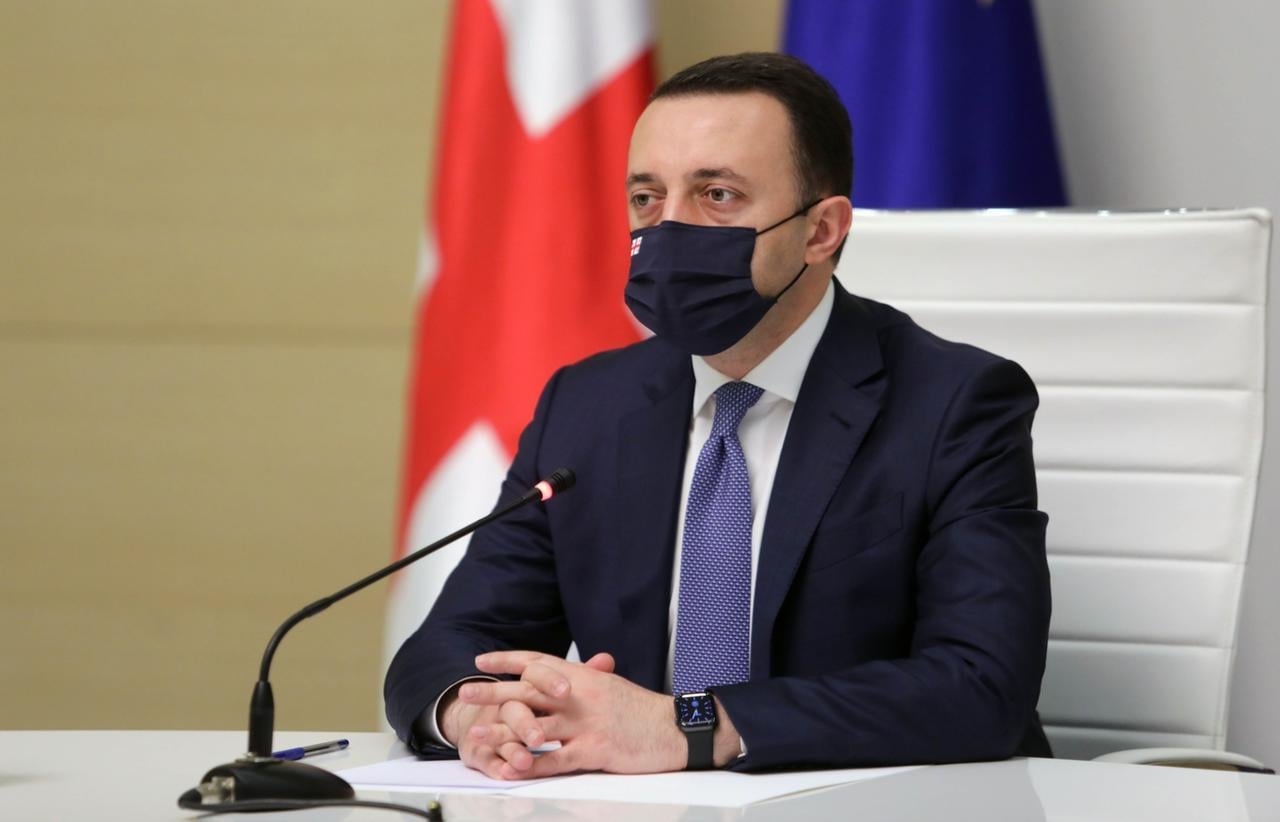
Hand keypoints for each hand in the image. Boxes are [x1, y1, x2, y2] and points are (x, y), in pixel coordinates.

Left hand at [460, 650, 686, 777]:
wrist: (674, 729)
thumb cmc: (642, 710)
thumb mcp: (610, 687)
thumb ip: (583, 680)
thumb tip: (559, 677)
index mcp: (583, 676)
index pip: (538, 662)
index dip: (508, 660)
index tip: (482, 660)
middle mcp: (580, 695)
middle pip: (529, 690)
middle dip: (495, 691)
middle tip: (466, 693)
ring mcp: (586, 722)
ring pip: (536, 724)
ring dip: (504, 730)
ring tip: (477, 734)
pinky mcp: (595, 749)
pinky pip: (556, 758)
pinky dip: (532, 763)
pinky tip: (512, 767)